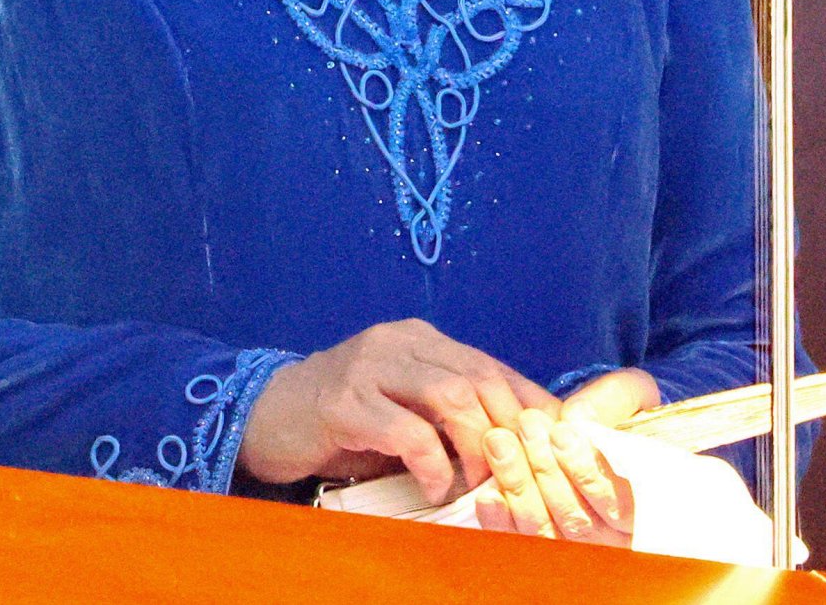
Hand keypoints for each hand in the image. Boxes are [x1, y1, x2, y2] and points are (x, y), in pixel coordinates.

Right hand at [236, 318, 559, 502]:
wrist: (271, 414)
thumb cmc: (346, 418)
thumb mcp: (402, 404)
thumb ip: (446, 412)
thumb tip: (513, 445)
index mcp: (419, 338)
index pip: (490, 364)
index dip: (527, 402)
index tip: (555, 441)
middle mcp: (398, 341)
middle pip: (477, 377)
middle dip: (507, 430)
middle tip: (516, 475)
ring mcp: (370, 366)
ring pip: (449, 397)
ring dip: (474, 449)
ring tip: (474, 486)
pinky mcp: (345, 402)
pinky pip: (407, 432)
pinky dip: (431, 465)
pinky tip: (432, 488)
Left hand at [474, 367, 659, 544]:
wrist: (591, 435)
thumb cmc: (618, 419)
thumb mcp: (631, 399)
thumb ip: (615, 400)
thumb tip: (577, 417)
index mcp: (640, 508)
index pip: (619, 506)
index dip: (588, 472)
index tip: (561, 432)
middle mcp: (609, 537)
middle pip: (577, 520)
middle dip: (546, 469)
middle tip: (527, 425)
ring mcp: (570, 546)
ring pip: (544, 531)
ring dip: (518, 485)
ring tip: (499, 441)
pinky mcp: (534, 545)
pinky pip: (516, 542)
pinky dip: (500, 521)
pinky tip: (487, 494)